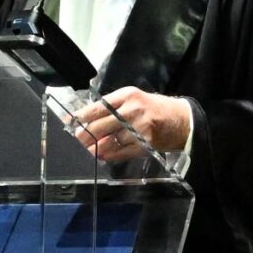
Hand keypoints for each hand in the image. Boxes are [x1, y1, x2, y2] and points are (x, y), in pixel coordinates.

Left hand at [69, 87, 190, 160]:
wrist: (182, 121)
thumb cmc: (155, 109)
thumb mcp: (135, 100)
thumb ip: (114, 108)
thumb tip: (89, 121)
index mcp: (127, 95)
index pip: (98, 106)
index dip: (82, 116)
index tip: (69, 123)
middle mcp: (132, 109)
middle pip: (101, 125)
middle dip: (85, 135)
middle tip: (76, 141)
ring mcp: (138, 127)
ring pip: (110, 141)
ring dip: (95, 148)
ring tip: (87, 151)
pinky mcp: (144, 143)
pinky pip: (121, 152)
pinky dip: (110, 155)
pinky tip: (103, 156)